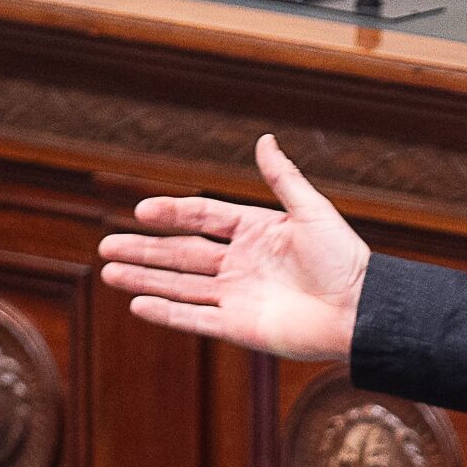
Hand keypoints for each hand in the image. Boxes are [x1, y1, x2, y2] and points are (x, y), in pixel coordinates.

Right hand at [98, 134, 368, 361]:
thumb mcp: (312, 211)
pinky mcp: (238, 327)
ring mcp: (237, 296)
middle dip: (145, 249)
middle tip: (106, 245)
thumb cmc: (343, 259)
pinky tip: (137, 304)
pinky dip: (166, 312)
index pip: (204, 218)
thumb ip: (283, 178)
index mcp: (257, 232)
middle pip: (182, 254)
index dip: (173, 213)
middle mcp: (242, 264)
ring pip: (180, 286)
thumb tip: (265, 138)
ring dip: (145, 278)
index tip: (142, 210)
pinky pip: (194, 318)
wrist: (360, 310)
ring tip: (109, 271)